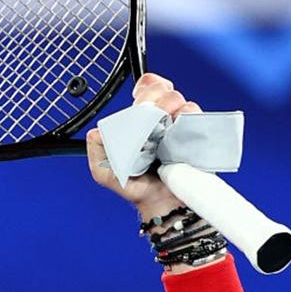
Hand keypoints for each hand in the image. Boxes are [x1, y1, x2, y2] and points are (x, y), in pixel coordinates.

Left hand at [85, 73, 199, 216]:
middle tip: (150, 113)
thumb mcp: (104, 170)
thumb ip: (96, 149)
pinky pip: (194, 114)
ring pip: (178, 98)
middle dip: (153, 96)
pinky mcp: (195, 133)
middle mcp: (160, 120)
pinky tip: (176, 127)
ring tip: (162, 123)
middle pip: (161, 90)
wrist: (159, 203)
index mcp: (139, 122)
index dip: (145, 87)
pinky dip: (186, 114)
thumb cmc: (133, 186)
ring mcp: (178, 125)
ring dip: (168, 106)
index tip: (139, 97)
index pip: (145, 90)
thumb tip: (96, 132)